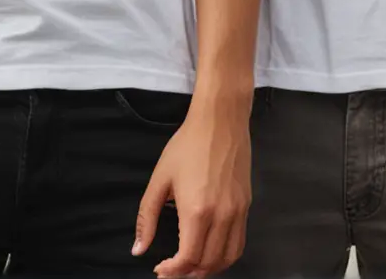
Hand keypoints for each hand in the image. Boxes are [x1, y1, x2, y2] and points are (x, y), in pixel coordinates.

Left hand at [134, 108, 250, 277]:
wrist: (220, 121)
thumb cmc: (187, 146)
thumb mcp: (159, 181)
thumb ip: (148, 218)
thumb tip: (139, 249)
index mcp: (197, 211)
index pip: (188, 258)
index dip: (172, 270)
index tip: (160, 268)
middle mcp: (222, 215)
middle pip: (208, 263)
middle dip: (187, 273)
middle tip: (172, 270)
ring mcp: (238, 211)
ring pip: (228, 257)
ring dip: (209, 269)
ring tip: (191, 266)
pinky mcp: (246, 205)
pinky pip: (239, 242)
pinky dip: (225, 256)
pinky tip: (210, 252)